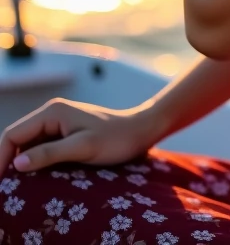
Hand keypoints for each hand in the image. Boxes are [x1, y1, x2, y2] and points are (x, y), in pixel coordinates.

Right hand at [0, 97, 158, 174]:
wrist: (140, 131)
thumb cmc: (115, 139)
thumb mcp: (83, 148)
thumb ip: (50, 154)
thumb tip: (17, 165)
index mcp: (51, 113)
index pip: (12, 135)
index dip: (0, 159)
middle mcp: (50, 114)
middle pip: (15, 140)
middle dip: (6, 163)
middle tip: (5, 192)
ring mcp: (56, 124)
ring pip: (26, 146)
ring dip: (19, 165)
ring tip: (15, 189)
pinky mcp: (64, 134)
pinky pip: (39, 149)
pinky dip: (33, 164)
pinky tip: (33, 181)